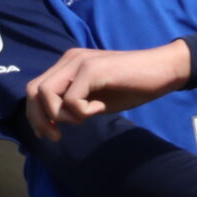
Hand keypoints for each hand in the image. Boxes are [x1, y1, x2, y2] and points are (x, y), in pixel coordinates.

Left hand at [24, 41, 191, 139]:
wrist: (162, 71)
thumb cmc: (132, 86)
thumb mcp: (96, 98)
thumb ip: (74, 104)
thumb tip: (53, 120)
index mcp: (68, 65)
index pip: (35, 88)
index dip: (35, 114)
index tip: (49, 134)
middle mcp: (70, 59)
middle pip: (33, 90)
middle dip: (39, 119)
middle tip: (55, 136)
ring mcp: (80, 62)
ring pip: (46, 94)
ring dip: (62, 115)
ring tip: (85, 118)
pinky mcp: (93, 69)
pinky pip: (71, 99)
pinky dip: (82, 112)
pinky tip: (100, 109)